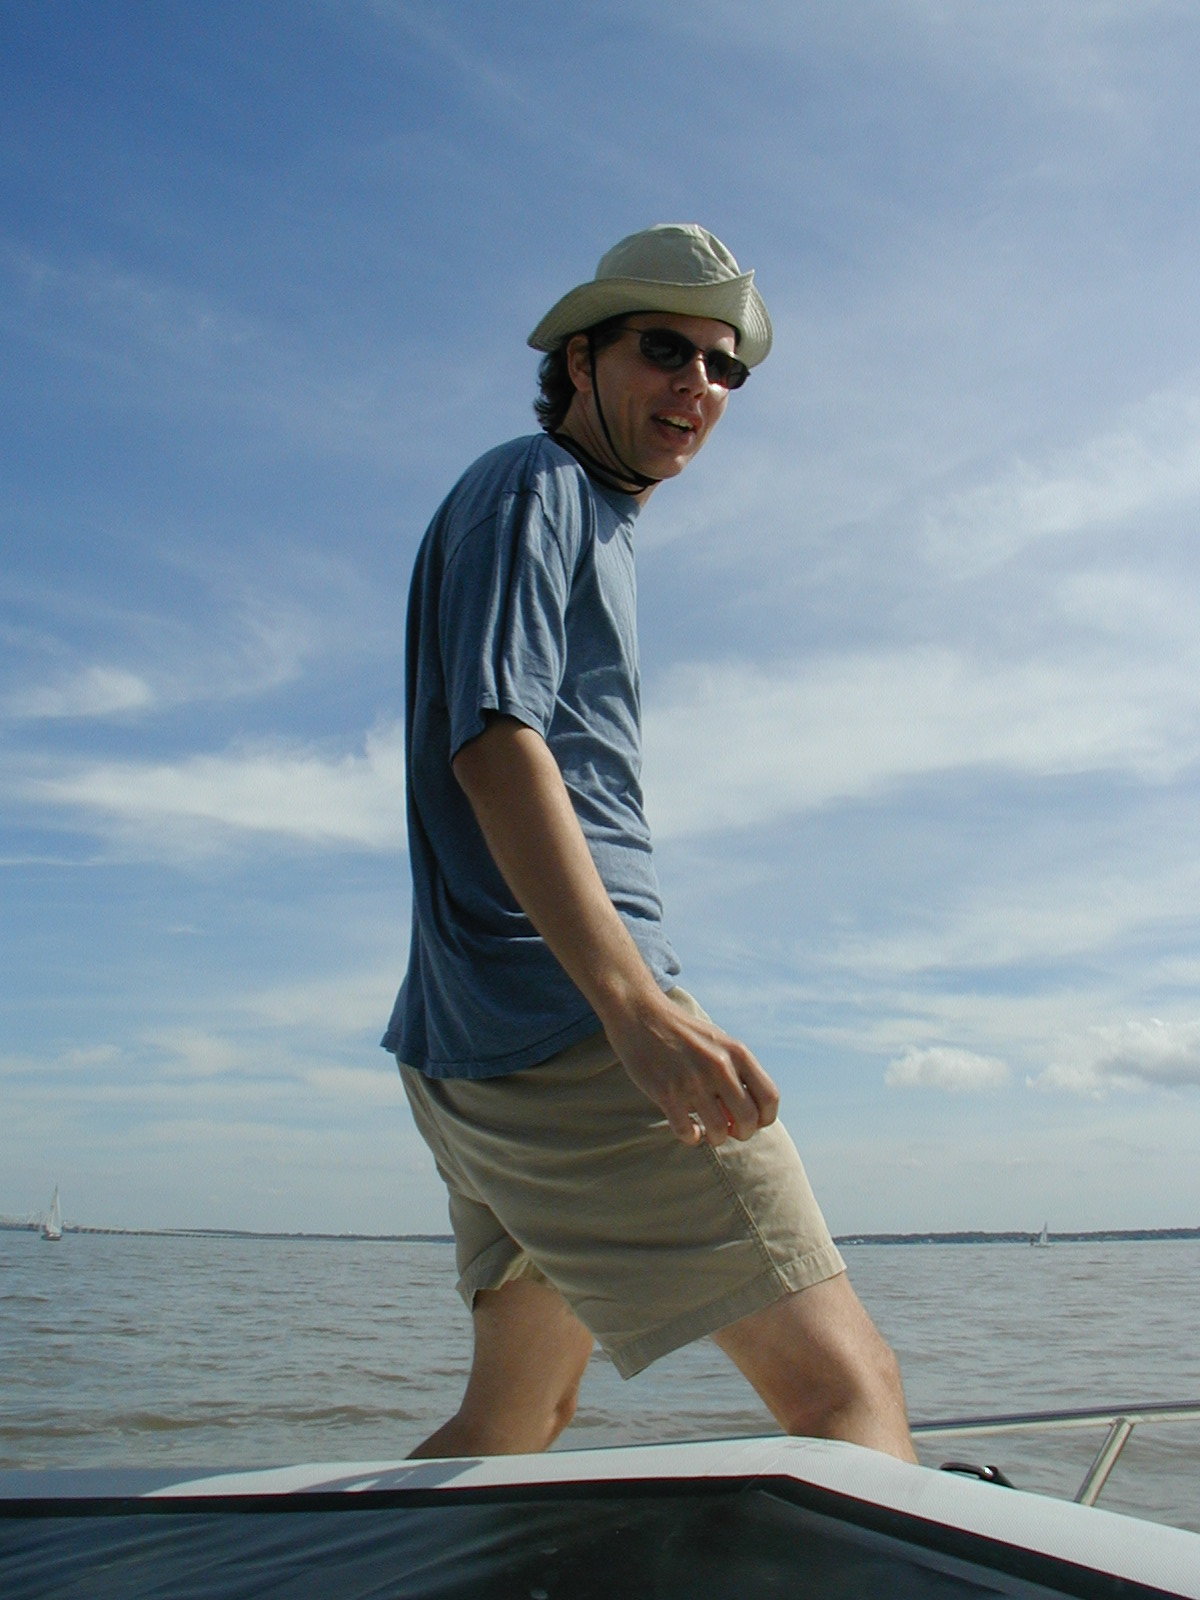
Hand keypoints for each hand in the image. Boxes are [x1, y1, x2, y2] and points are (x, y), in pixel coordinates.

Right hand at [605, 993, 779, 1147]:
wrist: (641, 1015)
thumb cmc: (684, 1033)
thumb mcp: (719, 1042)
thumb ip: (738, 1071)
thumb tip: (752, 1114)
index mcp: (737, 1053)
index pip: (770, 1098)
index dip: (765, 1118)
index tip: (753, 1121)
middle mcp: (719, 1067)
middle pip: (749, 1120)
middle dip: (743, 1133)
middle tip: (730, 1130)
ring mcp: (692, 1081)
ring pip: (719, 1131)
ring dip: (716, 1138)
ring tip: (708, 1131)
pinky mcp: (666, 1093)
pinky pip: (687, 1132)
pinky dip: (691, 1137)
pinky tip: (689, 1129)